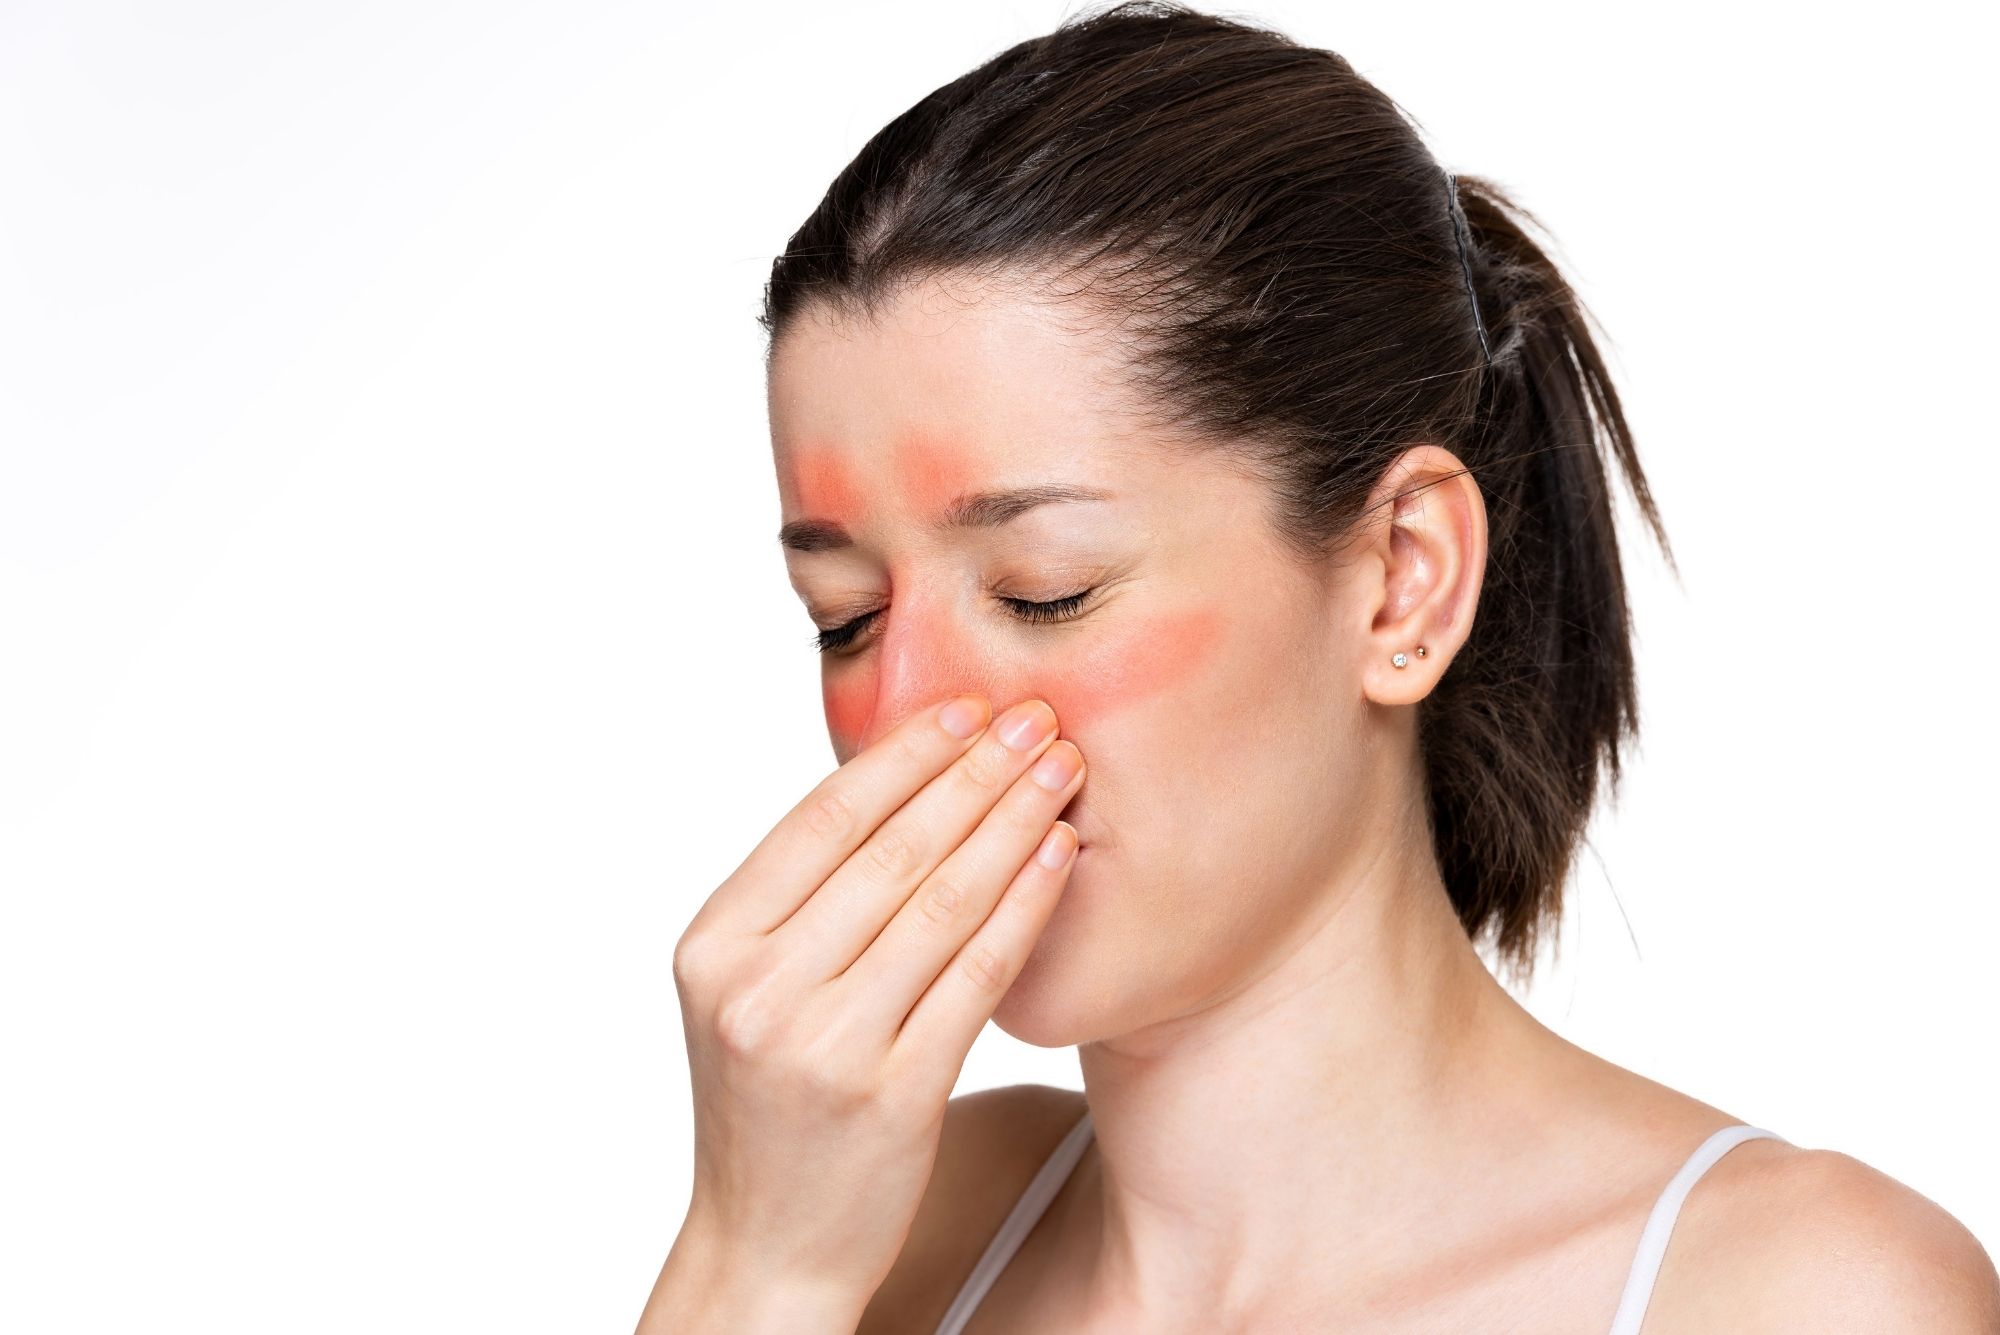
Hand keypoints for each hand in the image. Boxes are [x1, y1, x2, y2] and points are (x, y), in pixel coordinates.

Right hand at [663, 693, 1083, 1313]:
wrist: (766, 1246)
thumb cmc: (770, 1107)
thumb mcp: (747, 992)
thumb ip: (798, 903)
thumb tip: (897, 782)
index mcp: (714, 947)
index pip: (820, 821)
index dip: (902, 755)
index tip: (966, 707)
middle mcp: (758, 990)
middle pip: (888, 851)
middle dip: (973, 772)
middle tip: (1035, 717)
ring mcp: (823, 1044)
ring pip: (940, 902)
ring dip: (1010, 822)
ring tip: (1059, 771)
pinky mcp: (892, 1093)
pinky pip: (975, 975)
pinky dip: (1024, 906)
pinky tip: (1058, 857)